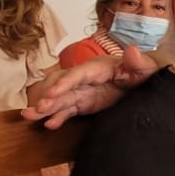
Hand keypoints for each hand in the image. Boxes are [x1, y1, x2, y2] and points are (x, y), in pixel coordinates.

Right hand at [22, 46, 158, 128]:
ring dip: (45, 108)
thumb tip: (133, 50)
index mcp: (99, 68)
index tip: (52, 93)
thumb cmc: (143, 73)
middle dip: (48, 97)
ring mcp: (83, 92)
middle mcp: (86, 79)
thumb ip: (139, 62)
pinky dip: (58, 117)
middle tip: (36, 109)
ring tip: (28, 116)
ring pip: (60, 99)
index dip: (65, 83)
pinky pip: (68, 111)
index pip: (78, 74)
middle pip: (63, 86)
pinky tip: (49, 125)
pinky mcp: (83, 104)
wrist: (143, 83)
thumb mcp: (145, 69)